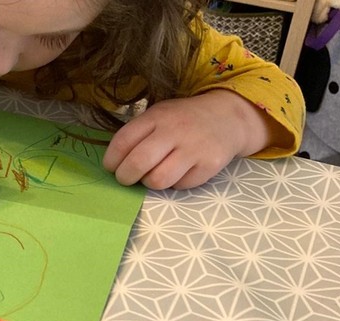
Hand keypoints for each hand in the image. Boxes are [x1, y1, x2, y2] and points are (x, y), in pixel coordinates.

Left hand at [102, 90, 282, 189]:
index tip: (111, 167)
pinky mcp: (210, 165)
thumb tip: (114, 163)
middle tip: (126, 178)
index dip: (111, 160)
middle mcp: (175, 131)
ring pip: (158, 180)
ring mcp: (194, 148)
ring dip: (150, 182)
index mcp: (157, 116)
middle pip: (139, 162)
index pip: (123, 141)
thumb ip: (138, 134)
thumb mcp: (159, 115)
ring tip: (154, 174)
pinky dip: (174, 184)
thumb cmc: (183, 120)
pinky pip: (180, 186)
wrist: (228, 117)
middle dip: (125, 176)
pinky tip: (178, 173)